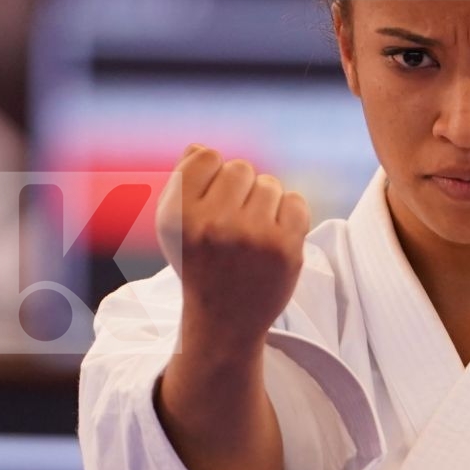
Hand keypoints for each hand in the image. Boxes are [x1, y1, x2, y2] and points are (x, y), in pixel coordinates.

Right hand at [155, 144, 310, 347]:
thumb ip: (182, 181)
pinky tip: (272, 240)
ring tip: (251, 235)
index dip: (212, 176)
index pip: (206, 156)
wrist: (224, 321)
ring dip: (265, 204)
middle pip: (240, 168)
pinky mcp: (284, 248)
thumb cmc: (200, 264)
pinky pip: (295, 201)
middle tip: (233, 225)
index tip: (210, 204)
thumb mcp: (175, 225)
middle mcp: (211, 224)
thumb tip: (201, 148)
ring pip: (269, 184)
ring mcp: (250, 236)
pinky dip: (288, 217)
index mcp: (177, 214)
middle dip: (240, 190)